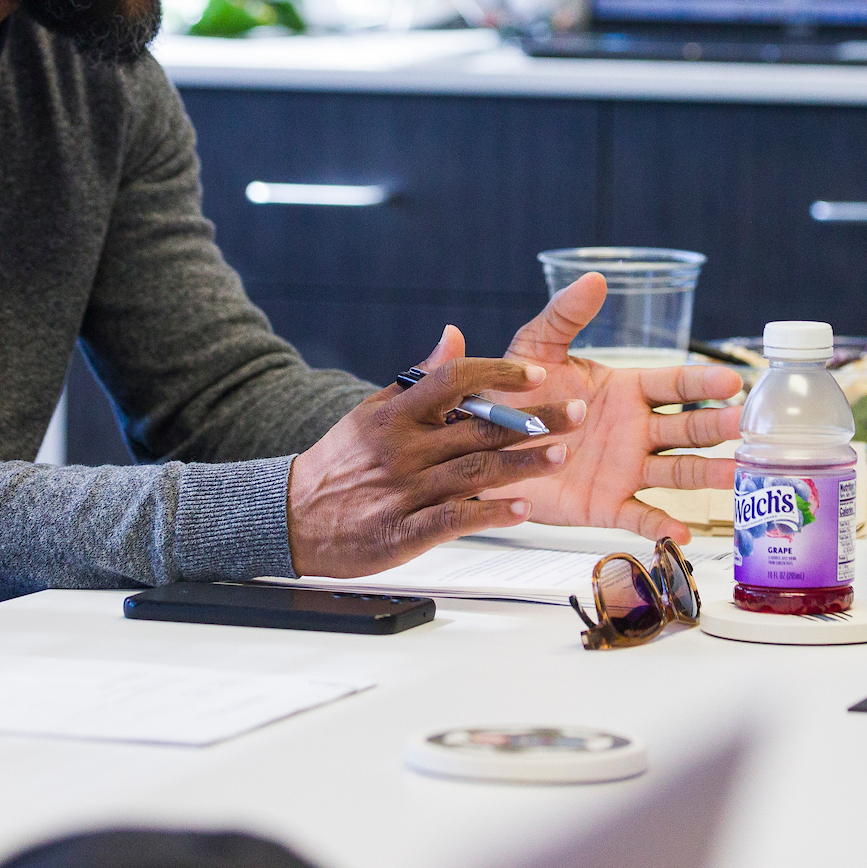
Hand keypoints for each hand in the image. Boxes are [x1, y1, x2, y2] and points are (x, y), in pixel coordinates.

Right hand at [287, 329, 583, 576]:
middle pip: (477, 429)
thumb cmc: (341, 461)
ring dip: (522, 464)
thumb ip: (418, 377)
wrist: (290, 517)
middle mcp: (402, 449)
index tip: (537, 373)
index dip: (499, 373)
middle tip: (576, 413)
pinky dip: (489, 514)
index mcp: (395, 415)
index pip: (453, 380)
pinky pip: (452, 521)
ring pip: (473, 474)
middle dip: (532, 421)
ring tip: (562, 454)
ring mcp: (403, 492)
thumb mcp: (372, 411)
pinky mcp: (402, 533)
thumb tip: (454, 334)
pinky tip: (522, 509)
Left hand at [463, 272, 744, 543]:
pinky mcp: (605, 504)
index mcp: (626, 390)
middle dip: (718, 426)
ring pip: (677, 471)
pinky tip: (682, 533)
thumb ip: (565, 315)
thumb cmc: (514, 393)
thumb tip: (594, 277)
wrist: (482, 445)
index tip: (732, 380)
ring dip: (709, 474)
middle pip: (688, 429)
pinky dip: (659, 526)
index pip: (676, 384)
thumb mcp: (536, 347)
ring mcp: (625, 468)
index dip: (704, 382)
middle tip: (747, 425)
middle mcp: (635, 430)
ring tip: (738, 477)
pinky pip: (638, 515)